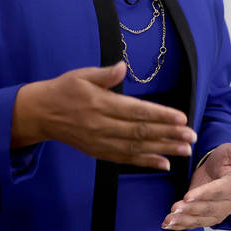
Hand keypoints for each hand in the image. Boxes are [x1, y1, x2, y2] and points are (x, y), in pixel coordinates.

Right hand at [11, 62, 196, 170]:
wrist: (39, 114)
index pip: (137, 111)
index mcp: (101, 104)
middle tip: (191, 136)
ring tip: (185, 150)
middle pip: (141, 132)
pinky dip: (145, 162)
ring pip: (136, 148)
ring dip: (163, 150)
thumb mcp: (81, 75)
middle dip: (169, 134)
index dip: (160, 115)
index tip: (181, 118)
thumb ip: (104, 74)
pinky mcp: (98, 152)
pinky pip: (125, 159)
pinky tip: (164, 163)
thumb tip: (122, 66)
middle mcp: (102, 126)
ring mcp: (100, 142)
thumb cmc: (64, 90)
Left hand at [162, 142, 230, 229]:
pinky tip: (169, 225)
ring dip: (183, 220)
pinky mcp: (206, 216)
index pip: (218, 191)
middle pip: (207, 208)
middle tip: (175, 208)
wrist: (220, 168)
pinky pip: (194, 222)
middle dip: (190, 209)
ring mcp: (217, 211)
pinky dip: (180, 225)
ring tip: (169, 219)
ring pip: (199, 218)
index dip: (203, 194)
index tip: (188, 196)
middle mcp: (227, 202)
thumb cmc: (227, 159)